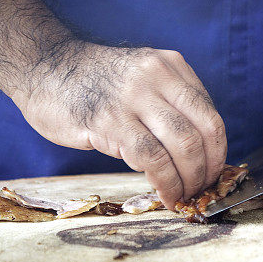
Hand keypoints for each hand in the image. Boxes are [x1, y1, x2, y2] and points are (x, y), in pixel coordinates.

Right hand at [13, 43, 226, 208]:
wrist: (44, 67)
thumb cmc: (95, 81)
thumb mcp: (143, 77)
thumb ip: (170, 104)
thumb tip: (199, 151)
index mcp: (171, 66)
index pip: (210, 115)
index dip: (217, 152)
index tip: (213, 173)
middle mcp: (157, 76)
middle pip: (200, 133)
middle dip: (205, 170)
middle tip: (199, 190)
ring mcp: (133, 97)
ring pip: (181, 146)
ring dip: (187, 180)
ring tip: (182, 195)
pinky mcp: (109, 120)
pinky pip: (150, 157)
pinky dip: (164, 181)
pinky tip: (164, 192)